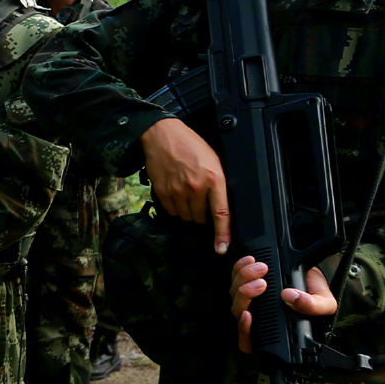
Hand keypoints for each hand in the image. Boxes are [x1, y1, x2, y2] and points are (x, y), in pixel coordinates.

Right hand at [140, 118, 229, 252]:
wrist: (162, 135)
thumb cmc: (190, 145)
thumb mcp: (213, 160)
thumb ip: (218, 182)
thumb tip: (221, 205)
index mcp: (214, 178)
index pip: (221, 213)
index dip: (222, 234)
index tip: (221, 248)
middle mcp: (196, 187)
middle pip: (201, 217)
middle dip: (202, 213)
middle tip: (200, 197)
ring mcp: (177, 191)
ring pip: (186, 216)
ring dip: (188, 210)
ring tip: (187, 192)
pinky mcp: (162, 192)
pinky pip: (171, 211)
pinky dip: (175, 207)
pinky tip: (176, 192)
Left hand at [229, 255, 335, 353]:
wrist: (312, 273)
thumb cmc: (315, 294)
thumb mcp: (324, 303)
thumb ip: (312, 306)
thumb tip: (290, 297)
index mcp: (273, 328)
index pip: (249, 340)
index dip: (244, 330)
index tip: (248, 315)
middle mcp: (257, 315)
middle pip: (238, 311)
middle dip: (246, 294)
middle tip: (262, 283)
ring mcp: (249, 298)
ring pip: (234, 293)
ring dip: (243, 278)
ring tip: (261, 268)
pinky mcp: (246, 281)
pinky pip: (234, 276)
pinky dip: (239, 267)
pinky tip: (250, 261)